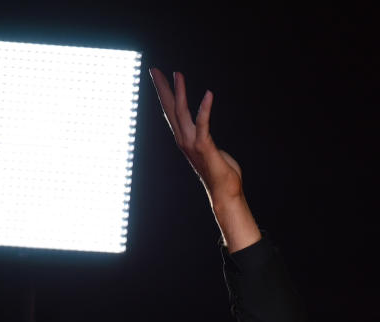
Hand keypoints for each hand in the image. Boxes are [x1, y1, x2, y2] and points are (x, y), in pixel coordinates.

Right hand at [150, 67, 260, 249]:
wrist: (225, 193)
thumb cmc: (221, 173)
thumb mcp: (209, 150)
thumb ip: (204, 139)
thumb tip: (204, 133)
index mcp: (185, 138)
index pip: (172, 112)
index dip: (165, 93)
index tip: (158, 76)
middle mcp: (184, 139)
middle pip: (171, 109)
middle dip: (163, 88)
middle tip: (154, 70)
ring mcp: (193, 143)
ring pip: (182, 113)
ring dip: (180, 92)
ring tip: (177, 74)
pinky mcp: (205, 147)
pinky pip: (204, 124)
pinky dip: (205, 109)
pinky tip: (208, 94)